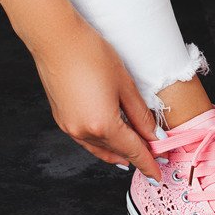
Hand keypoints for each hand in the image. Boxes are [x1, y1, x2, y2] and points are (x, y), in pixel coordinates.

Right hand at [31, 18, 161, 180]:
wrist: (56, 38)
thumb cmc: (92, 55)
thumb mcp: (125, 85)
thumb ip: (141, 115)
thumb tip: (154, 135)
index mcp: (103, 125)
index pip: (133, 151)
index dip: (148, 164)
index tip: (158, 175)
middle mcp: (83, 132)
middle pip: (117, 152)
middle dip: (137, 156)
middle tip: (154, 157)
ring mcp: (69, 127)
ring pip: (100, 149)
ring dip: (119, 153)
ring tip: (136, 153)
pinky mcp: (62, 119)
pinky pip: (87, 141)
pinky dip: (103, 144)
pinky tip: (112, 141)